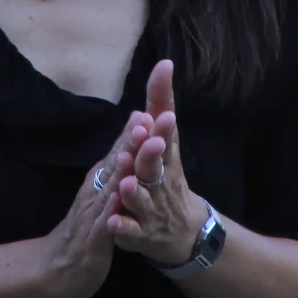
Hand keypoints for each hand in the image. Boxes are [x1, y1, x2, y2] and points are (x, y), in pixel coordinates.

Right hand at [44, 111, 150, 297]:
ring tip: (133, 154)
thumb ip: (115, 166)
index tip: (148, 111)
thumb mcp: (102, 193)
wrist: (59, 266)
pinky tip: (118, 200)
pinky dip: (110, 210)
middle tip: (145, 121)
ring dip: (122, 171)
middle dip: (130, 143)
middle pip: (114, 164)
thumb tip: (130, 135)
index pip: (117, 152)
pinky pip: (104, 223)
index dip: (132, 133)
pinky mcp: (94, 239)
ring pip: (109, 189)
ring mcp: (92, 214)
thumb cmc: (85, 226)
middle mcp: (95, 192)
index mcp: (100, 181)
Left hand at [108, 61, 206, 267]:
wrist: (184, 231)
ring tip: (124, 183)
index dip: (164, 128)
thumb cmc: (169, 178)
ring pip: (141, 200)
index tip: (162, 115)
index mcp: (166, 159)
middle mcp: (161, 183)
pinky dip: (123, 227)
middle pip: (155, 168)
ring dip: (133, 191)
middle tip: (144, 141)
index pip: (166, 139)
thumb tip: (163, 65)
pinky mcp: (140, 233)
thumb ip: (161, 104)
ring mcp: (151, 209)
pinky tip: (113, 223)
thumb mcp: (167, 142)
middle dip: (149, 155)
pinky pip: (130, 231)